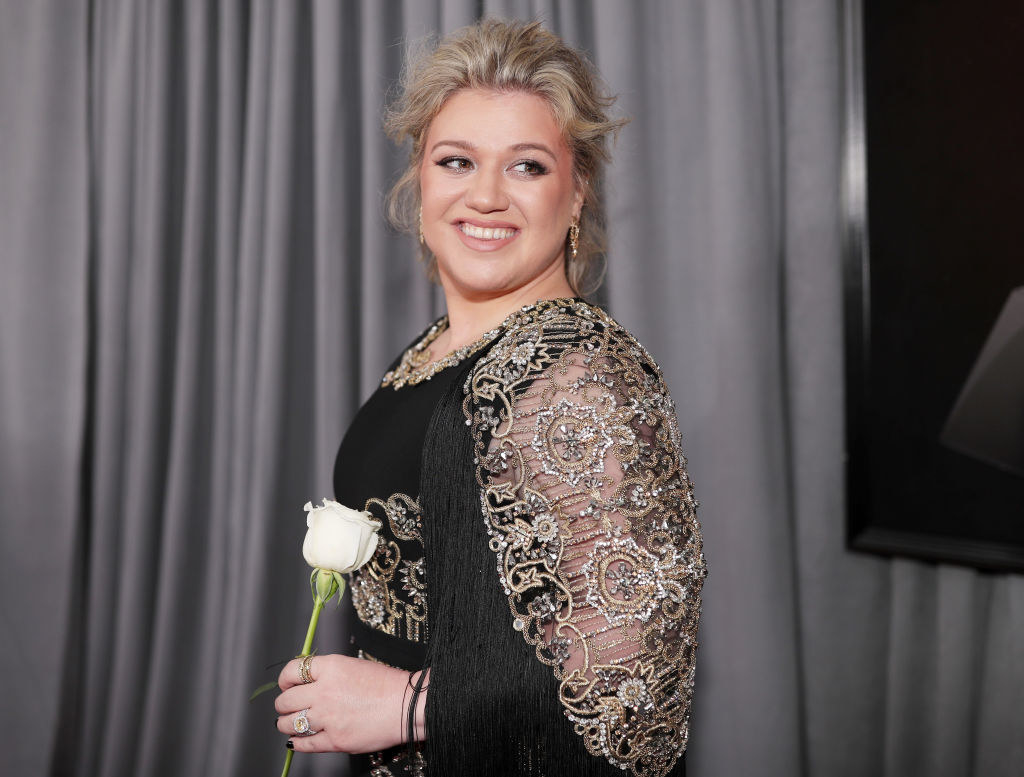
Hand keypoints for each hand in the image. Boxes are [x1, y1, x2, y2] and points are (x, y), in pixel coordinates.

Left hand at [275, 654, 425, 753]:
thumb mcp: (354, 665)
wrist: (407, 706)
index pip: (291, 671)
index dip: (285, 680)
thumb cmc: (388, 685)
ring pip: (289, 723)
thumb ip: (329, 672)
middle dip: (284, 704)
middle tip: (289, 706)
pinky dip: (296, 742)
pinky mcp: (334, 740)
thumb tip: (308, 680)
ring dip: (286, 723)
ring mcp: (328, 718)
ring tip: (292, 722)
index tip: (287, 685)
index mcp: (330, 668)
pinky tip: (297, 740)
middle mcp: (324, 692)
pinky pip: (303, 744)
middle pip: (285, 700)